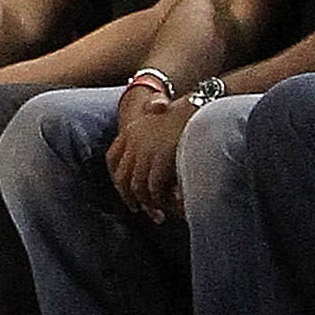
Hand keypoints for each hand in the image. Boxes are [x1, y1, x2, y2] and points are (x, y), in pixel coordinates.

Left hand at [106, 94, 190, 223]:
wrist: (202, 101)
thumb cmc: (189, 109)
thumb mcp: (166, 111)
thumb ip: (157, 113)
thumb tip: (155, 105)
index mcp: (132, 129)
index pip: (112, 158)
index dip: (118, 178)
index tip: (126, 192)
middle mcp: (134, 140)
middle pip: (122, 177)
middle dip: (129, 197)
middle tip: (139, 209)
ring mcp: (146, 150)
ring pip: (137, 187)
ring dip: (147, 203)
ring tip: (158, 213)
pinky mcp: (161, 158)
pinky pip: (154, 187)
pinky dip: (161, 200)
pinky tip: (171, 205)